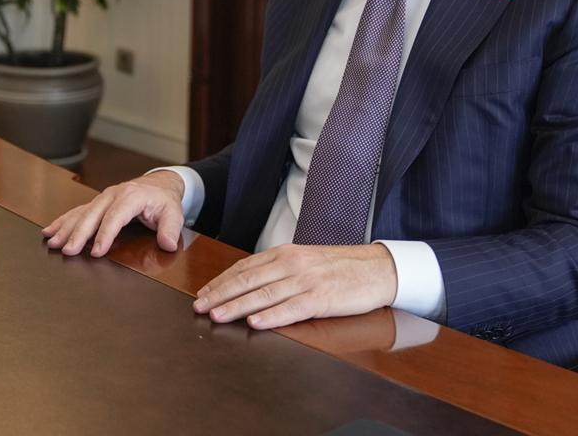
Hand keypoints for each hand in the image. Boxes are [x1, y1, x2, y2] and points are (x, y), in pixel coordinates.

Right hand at [41, 170, 185, 256]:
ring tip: (52, 242)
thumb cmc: (164, 201)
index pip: (115, 217)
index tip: (96, 252)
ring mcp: (102, 198)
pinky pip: (76, 212)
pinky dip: (62, 221)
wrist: (158, 185)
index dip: (105, 235)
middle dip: (78, 233)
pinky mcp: (96, 204)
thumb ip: (171, 229)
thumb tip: (168, 244)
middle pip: (92, 215)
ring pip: (80, 213)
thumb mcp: (174, 213)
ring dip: (65, 228)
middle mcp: (112, 195)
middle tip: (67, 250)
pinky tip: (49, 231)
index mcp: (131, 197)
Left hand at [192, 243, 397, 328]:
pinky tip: (255, 322)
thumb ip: (279, 270)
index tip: (203, 293)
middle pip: (248, 280)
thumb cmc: (341, 267)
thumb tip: (250, 284)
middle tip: (199, 307)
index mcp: (285, 254)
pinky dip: (272, 316)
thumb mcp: (305, 261)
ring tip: (217, 315)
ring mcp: (306, 281)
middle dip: (220, 294)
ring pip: (264, 294)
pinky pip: (292, 308)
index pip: (245, 267)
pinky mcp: (322, 298)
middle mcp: (292, 264)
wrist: (379, 268)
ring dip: (237, 306)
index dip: (221, 281)